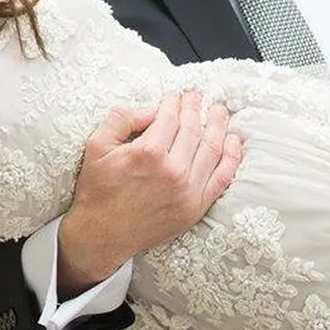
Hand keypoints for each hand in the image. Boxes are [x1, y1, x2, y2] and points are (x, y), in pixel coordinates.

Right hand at [56, 91, 241, 295]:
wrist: (103, 233)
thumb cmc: (98, 188)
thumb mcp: (96, 145)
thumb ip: (122, 118)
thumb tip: (151, 109)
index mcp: (147, 153)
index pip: (169, 118)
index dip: (174, 103)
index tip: (176, 96)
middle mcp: (172, 171)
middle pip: (192, 129)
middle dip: (195, 108)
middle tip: (197, 97)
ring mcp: (188, 191)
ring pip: (212, 149)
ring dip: (218, 126)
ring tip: (219, 111)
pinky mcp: (196, 207)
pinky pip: (222, 177)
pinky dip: (232, 157)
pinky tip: (233, 141)